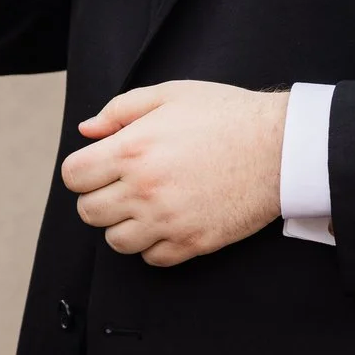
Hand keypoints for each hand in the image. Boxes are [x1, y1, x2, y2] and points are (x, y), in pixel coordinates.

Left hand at [59, 81, 286, 265]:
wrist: (280, 147)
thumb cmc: (225, 115)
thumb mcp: (169, 95)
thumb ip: (119, 111)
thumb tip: (86, 131)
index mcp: (132, 150)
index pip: (74, 176)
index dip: (82, 171)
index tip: (98, 167)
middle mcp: (144, 189)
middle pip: (88, 212)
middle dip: (98, 197)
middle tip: (121, 185)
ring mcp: (169, 221)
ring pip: (116, 241)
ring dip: (122, 225)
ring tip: (143, 206)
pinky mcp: (193, 243)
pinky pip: (152, 259)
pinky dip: (152, 245)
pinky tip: (166, 222)